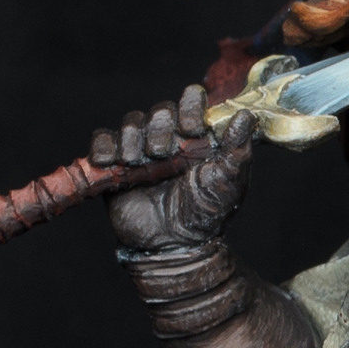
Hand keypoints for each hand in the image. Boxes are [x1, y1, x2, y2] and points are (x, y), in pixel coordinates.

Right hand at [90, 84, 255, 252]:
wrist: (176, 245)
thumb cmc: (207, 214)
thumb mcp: (229, 180)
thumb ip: (238, 148)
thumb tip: (245, 115)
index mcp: (199, 137)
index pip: (192, 102)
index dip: (189, 106)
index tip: (191, 128)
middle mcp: (171, 139)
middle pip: (158, 112)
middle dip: (159, 128)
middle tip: (163, 152)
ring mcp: (143, 151)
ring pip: (130, 124)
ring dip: (132, 139)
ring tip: (139, 162)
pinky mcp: (117, 165)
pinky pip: (102, 141)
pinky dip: (103, 146)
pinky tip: (111, 161)